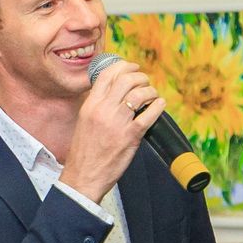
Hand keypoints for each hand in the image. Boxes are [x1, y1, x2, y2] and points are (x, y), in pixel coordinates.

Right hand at [58, 59, 165, 204]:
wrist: (83, 176)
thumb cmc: (84, 153)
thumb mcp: (84, 122)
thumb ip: (97, 106)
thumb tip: (114, 94)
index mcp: (90, 105)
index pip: (107, 74)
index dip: (124, 66)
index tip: (133, 67)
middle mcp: (103, 110)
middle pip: (126, 79)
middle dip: (141, 77)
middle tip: (145, 83)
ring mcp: (117, 122)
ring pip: (140, 93)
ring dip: (151, 91)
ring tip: (153, 96)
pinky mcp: (131, 135)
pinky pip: (150, 113)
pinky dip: (159, 106)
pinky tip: (159, 106)